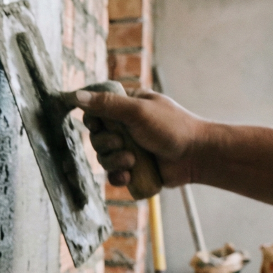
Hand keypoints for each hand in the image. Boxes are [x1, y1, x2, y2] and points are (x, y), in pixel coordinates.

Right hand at [70, 89, 209, 188]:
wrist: (196, 156)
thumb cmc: (172, 127)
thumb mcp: (138, 111)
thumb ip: (107, 105)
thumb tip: (76, 96)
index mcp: (127, 107)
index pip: (96, 112)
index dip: (93, 121)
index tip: (99, 126)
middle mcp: (126, 127)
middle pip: (96, 138)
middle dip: (106, 145)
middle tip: (122, 144)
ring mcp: (130, 149)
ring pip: (103, 158)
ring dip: (114, 161)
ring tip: (132, 162)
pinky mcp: (134, 169)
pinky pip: (114, 175)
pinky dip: (118, 176)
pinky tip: (128, 176)